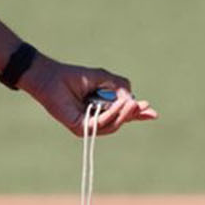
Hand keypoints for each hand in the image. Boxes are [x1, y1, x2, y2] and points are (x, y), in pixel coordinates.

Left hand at [19, 55, 158, 136]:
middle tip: (144, 107)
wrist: (52, 77)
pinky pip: (101, 124)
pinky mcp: (80, 128)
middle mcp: (95, 119)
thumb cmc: (74, 76)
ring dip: (124, 114)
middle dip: (134, 115)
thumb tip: (132, 99)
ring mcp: (88, 125)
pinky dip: (112, 114)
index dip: (137, 113)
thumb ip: (119, 86)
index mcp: (101, 107)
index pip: (122, 113)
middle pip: (120, 121)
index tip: (152, 112)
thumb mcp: (103, 78)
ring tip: (133, 103)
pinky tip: (119, 105)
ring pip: (113, 125)